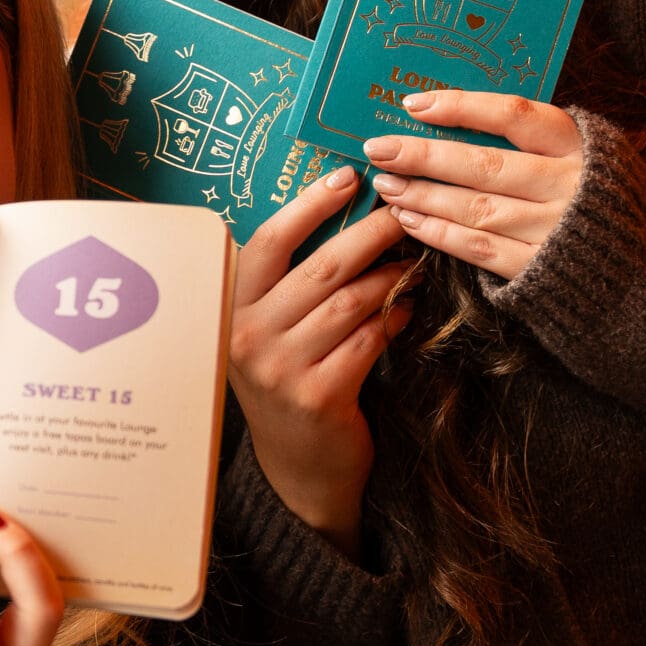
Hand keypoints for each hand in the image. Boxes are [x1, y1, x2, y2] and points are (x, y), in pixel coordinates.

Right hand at [230, 166, 413, 555]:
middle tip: (404, 212)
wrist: (296, 468)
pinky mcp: (319, 396)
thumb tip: (342, 209)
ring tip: (414, 262)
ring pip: (351, 301)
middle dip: (371, 232)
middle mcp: (249, 336)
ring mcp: (282, 369)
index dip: (310, 204)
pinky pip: (368, 340)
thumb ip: (289, 281)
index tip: (348, 177)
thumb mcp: (269, 331)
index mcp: (232, 309)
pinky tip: (409, 308)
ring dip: (391, 276)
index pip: (270, 241)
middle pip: (321, 266)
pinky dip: (395, 318)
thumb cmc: (288, 381)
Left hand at [362, 91, 582, 283]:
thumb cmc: (600, 198)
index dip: (461, 107)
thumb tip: (458, 113)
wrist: (639, 269)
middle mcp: (567, 185)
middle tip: (378, 147)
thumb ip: (535, 137)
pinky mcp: (539, 269)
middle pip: (484, 164)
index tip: (414, 103)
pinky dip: (439, 234)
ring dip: (423, 195)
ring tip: (386, 185)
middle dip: (424, 156)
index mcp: (578, 145)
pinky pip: (479, 248)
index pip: (513, 115)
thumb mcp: (588, 153)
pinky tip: (408, 220)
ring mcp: (553, 230)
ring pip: (475, 208)